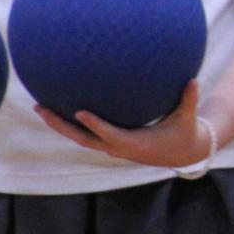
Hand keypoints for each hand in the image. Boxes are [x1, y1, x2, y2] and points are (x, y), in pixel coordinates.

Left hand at [34, 79, 214, 168]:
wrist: (180, 153)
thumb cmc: (184, 132)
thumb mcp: (188, 118)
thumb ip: (189, 100)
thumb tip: (193, 80)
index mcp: (135, 144)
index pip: (110, 135)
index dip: (95, 125)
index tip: (79, 111)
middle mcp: (117, 148)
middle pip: (83, 139)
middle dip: (61, 125)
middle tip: (41, 108)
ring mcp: (111, 147)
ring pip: (79, 138)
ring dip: (59, 124)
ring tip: (40, 106)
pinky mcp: (109, 144)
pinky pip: (85, 134)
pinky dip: (70, 124)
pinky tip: (59, 109)